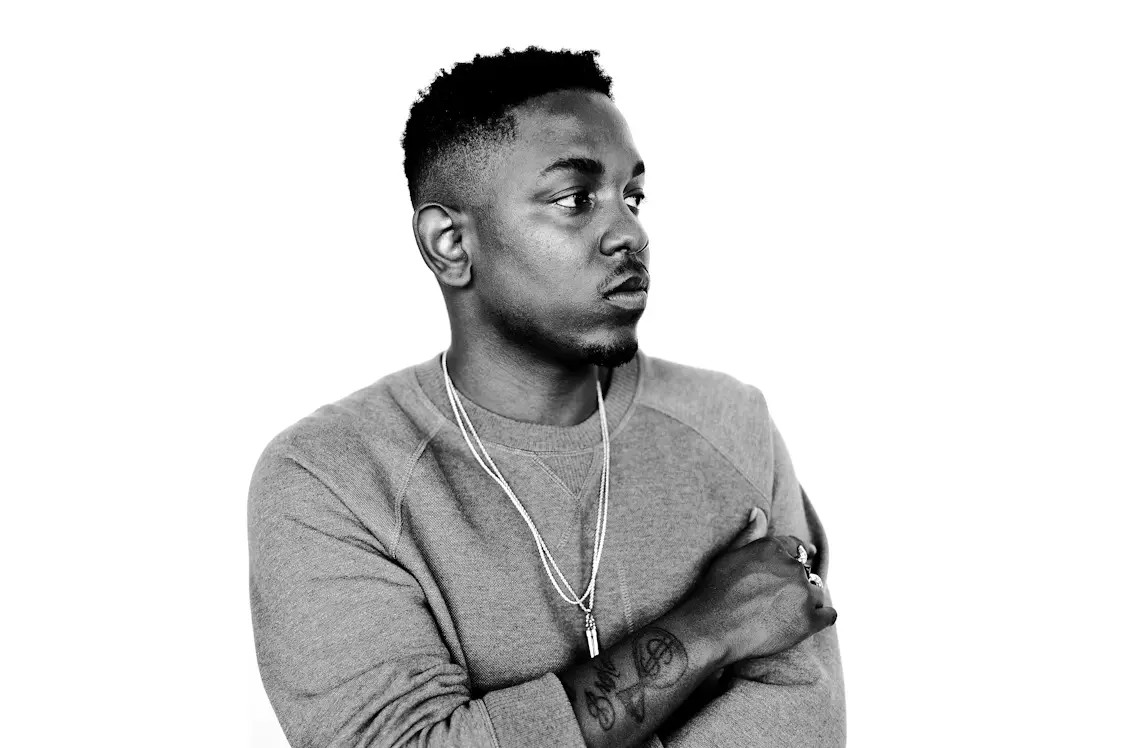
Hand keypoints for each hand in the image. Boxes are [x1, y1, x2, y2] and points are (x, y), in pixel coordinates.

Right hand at [682, 507, 836, 665]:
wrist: (712, 629)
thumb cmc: (715, 591)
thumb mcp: (729, 555)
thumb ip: (749, 534)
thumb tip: (758, 512)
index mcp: (774, 549)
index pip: (797, 547)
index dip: (800, 553)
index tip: (807, 557)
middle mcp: (792, 568)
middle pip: (806, 573)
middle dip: (797, 583)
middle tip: (780, 597)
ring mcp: (803, 595)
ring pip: (817, 594)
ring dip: (807, 601)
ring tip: (787, 613)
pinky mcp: (808, 621)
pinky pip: (829, 615)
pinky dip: (821, 618)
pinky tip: (808, 621)